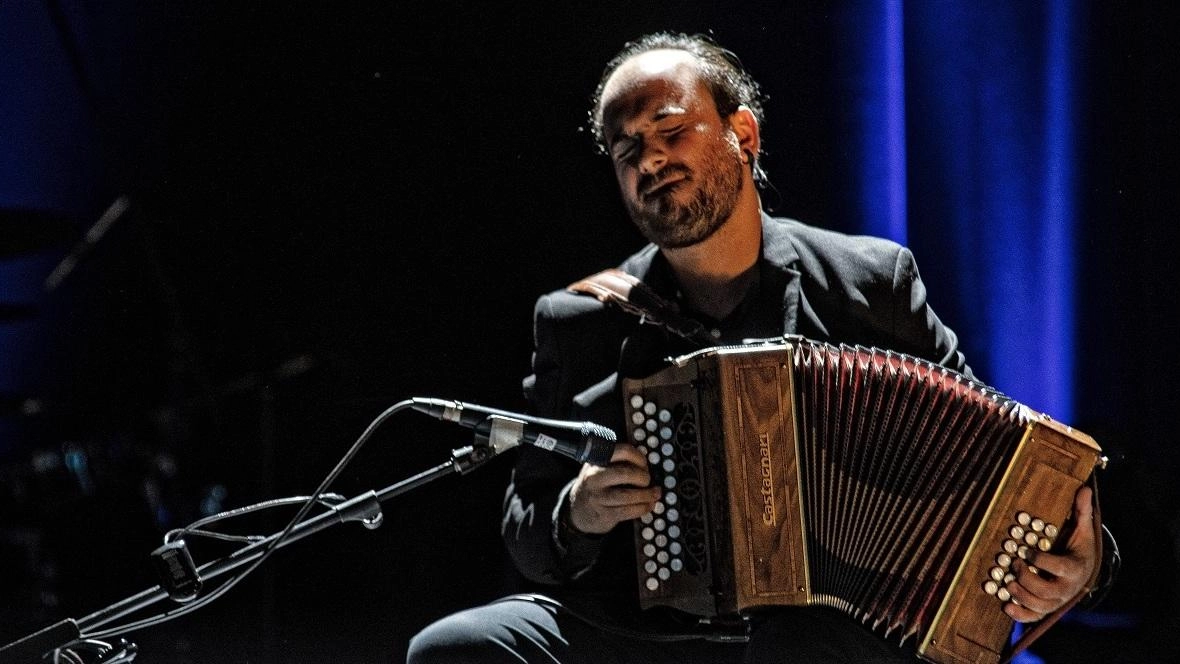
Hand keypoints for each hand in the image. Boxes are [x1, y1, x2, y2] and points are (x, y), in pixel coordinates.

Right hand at [567, 443, 660, 534]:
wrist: (578, 510)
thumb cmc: (596, 486)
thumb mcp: (599, 468)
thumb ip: (617, 462)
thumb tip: (647, 464)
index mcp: (596, 461)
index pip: (622, 451)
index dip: (639, 457)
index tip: (646, 464)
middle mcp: (594, 477)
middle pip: (626, 473)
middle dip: (643, 477)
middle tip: (649, 480)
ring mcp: (598, 497)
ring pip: (628, 495)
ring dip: (646, 495)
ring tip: (655, 494)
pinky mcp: (603, 514)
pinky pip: (627, 511)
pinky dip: (642, 508)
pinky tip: (648, 505)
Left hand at [1004, 485, 1097, 621]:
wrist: (1085, 572)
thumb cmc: (1080, 549)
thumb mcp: (1084, 530)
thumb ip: (1082, 512)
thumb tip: (1085, 488)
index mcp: (1075, 569)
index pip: (1058, 568)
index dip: (1041, 561)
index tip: (1026, 551)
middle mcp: (1067, 589)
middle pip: (1046, 590)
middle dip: (1027, 578)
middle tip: (1013, 564)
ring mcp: (1057, 601)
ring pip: (1039, 605)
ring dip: (1021, 596)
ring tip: (1008, 583)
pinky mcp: (1048, 608)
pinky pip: (1035, 617)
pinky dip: (1020, 615)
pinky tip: (1006, 606)